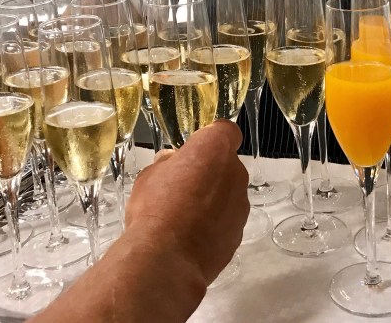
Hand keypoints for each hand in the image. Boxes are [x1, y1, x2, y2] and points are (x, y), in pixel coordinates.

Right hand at [126, 120, 249, 282]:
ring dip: (213, 200)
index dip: (212, 139)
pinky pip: (227, 220)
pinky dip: (215, 224)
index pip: (226, 131)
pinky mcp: (239, 232)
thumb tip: (171, 163)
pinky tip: (192, 237)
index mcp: (214, 149)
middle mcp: (235, 172)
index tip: (196, 150)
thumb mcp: (149, 176)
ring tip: (185, 217)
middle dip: (209, 172)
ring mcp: (240, 204)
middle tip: (183, 187)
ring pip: (229, 193)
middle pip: (227, 165)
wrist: (167, 258)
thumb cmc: (155, 207)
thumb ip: (167, 165)